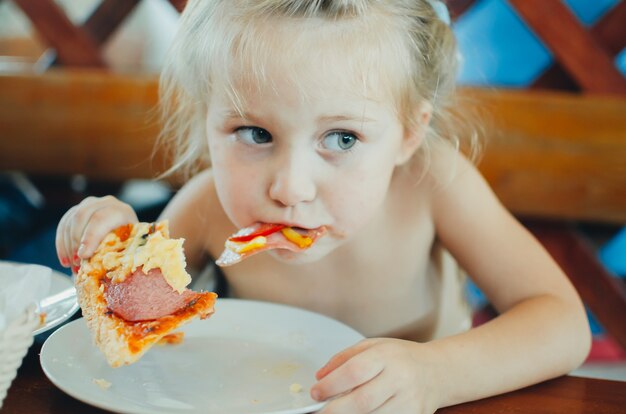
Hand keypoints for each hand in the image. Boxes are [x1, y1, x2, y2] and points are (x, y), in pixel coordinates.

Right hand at [55, 195, 137, 272]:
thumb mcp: (130, 251)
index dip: (91, 237)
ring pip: (70, 221)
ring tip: (73, 265)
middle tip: (77, 262)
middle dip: (76, 242)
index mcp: (123, 212)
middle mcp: (106, 203)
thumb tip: (110, 273)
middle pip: (82, 216)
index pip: (102, 218)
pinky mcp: (78, 210)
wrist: (127, 238)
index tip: (84, 255)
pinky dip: (62, 244)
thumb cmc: (130, 248)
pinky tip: (65, 261)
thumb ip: (121, 257)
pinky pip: (63, 225)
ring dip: (68, 246)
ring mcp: (90, 205)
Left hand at [311, 338, 441, 413]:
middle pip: (362, 401)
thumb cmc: (401, 358)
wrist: (437, 371)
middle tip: (321, 411)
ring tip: (339, 411)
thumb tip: (320, 377)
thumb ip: (343, 359)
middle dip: (335, 409)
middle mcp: (400, 379)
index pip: (354, 371)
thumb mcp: (372, 346)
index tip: (316, 392)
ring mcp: (409, 402)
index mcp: (387, 356)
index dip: (331, 385)